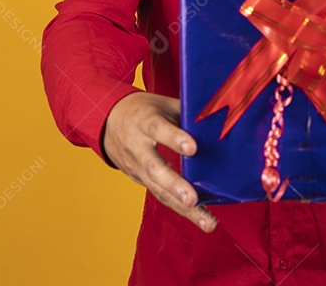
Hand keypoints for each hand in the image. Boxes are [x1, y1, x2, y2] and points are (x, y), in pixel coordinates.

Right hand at [104, 92, 215, 231]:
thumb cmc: (144, 111)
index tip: (192, 148)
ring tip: (206, 222)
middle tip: (192, 199)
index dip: (174, 138)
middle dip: (174, 184)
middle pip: (155, 168)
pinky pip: (161, 195)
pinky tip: (202, 218)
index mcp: (145, 121)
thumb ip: (186, 113)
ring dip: (183, 208)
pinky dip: (181, 209)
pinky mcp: (140, 181)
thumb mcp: (162, 105)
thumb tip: (218, 122)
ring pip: (159, 189)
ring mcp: (137, 167)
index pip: (158, 129)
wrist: (107, 122)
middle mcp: (138, 147)